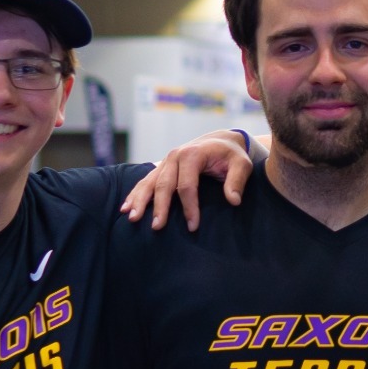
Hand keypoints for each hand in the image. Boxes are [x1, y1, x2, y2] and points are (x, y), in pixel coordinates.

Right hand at [121, 131, 255, 231]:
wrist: (220, 142)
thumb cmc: (232, 155)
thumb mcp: (241, 164)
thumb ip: (237, 180)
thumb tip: (233, 200)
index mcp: (192, 155)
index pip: (187, 185)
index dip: (189, 207)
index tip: (192, 226)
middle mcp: (175, 156)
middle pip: (164, 185)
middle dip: (160, 207)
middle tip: (157, 227)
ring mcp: (165, 161)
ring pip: (149, 182)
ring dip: (140, 200)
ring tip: (132, 218)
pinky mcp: (161, 167)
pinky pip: (145, 181)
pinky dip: (135, 194)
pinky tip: (125, 207)